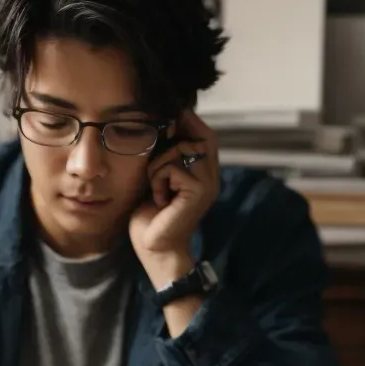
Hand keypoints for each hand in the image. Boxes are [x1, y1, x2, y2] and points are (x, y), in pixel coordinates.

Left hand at [129, 109, 219, 284]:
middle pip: (200, 136)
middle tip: (157, 166)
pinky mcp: (198, 191)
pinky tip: (160, 199)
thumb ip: (168, 155)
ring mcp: (208, 184)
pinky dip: (158, 179)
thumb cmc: (152, 215)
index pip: (206, 135)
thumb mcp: (159, 177)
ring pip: (181, 149)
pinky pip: (172, 167)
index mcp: (206, 172)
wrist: (155, 248)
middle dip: (172, 142)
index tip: (170, 117)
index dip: (191, 121)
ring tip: (157, 187)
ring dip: (158, 165)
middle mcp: (212, 176)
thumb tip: (164, 123)